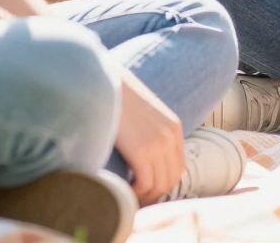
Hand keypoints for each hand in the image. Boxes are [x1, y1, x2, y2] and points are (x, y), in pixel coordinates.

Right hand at [112, 72, 185, 202]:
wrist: (101, 80)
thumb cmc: (113, 96)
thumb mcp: (140, 113)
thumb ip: (146, 130)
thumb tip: (137, 150)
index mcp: (173, 127)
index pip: (177, 167)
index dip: (162, 183)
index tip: (144, 190)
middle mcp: (170, 136)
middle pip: (171, 179)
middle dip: (154, 194)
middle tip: (135, 198)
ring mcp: (158, 144)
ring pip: (160, 185)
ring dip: (144, 196)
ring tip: (127, 195)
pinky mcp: (142, 151)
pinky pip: (146, 184)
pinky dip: (135, 192)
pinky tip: (123, 188)